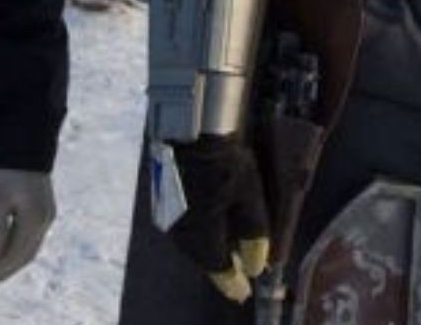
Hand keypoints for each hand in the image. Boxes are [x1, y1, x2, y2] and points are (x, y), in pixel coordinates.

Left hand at [0, 168, 55, 286]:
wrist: (24, 139)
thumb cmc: (7, 169)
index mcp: (35, 221)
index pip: (14, 257)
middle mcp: (45, 221)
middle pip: (23, 256)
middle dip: (1, 271)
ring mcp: (46, 214)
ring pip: (26, 248)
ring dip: (7, 261)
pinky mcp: (41, 207)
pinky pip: (28, 237)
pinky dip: (13, 248)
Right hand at [164, 134, 270, 303]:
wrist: (188, 127)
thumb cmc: (223, 162)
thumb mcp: (249, 196)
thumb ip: (254, 233)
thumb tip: (255, 265)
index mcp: (202, 238)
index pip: (219, 271)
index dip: (232, 283)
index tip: (242, 292)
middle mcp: (182, 234)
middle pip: (203, 258)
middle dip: (222, 266)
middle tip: (238, 271)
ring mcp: (170, 218)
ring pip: (193, 243)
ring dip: (210, 248)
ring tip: (227, 248)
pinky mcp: (165, 200)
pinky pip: (186, 227)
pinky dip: (201, 231)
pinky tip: (211, 223)